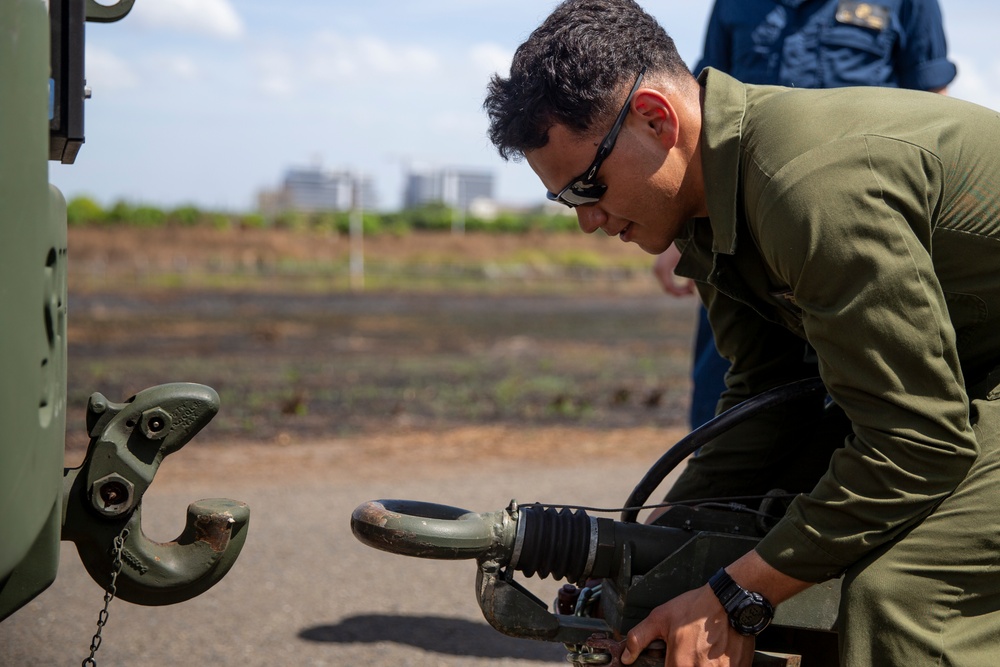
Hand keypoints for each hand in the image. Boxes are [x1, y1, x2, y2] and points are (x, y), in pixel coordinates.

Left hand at [620, 584, 754, 666]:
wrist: (730, 601)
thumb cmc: (697, 608)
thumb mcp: (661, 617)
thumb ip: (639, 638)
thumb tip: (627, 656)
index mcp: (680, 664)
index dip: (668, 665)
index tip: (672, 659)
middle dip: (685, 663)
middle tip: (690, 650)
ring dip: (702, 663)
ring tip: (702, 650)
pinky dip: (717, 663)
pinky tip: (715, 652)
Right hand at [653, 244, 695, 296]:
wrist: (677, 232)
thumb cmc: (685, 244)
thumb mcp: (690, 260)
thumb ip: (691, 276)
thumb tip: (692, 290)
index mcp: (662, 268)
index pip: (669, 288)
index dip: (681, 293)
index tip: (692, 292)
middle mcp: (657, 269)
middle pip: (667, 289)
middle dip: (681, 292)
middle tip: (693, 292)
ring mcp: (657, 269)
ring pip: (667, 286)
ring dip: (679, 289)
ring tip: (691, 288)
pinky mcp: (659, 268)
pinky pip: (666, 282)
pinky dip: (676, 285)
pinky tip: (687, 284)